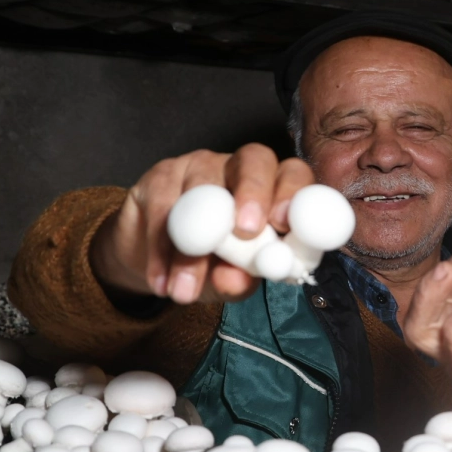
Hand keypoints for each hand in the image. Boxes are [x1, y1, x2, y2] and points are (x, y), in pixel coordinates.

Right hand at [91, 144, 313, 304]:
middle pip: (254, 159)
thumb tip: (237, 279)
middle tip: (247, 232)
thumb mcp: (231, 278)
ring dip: (193, 248)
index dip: (292, 192)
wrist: (160, 266)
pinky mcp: (158, 176)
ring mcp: (197, 165)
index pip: (293, 173)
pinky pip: (162, 209)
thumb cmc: (212, 266)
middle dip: (253, 193)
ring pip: (200, 192)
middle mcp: (238, 166)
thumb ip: (240, 277)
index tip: (285, 223)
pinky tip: (161, 283)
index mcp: (272, 186)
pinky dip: (161, 252)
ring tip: (184, 292)